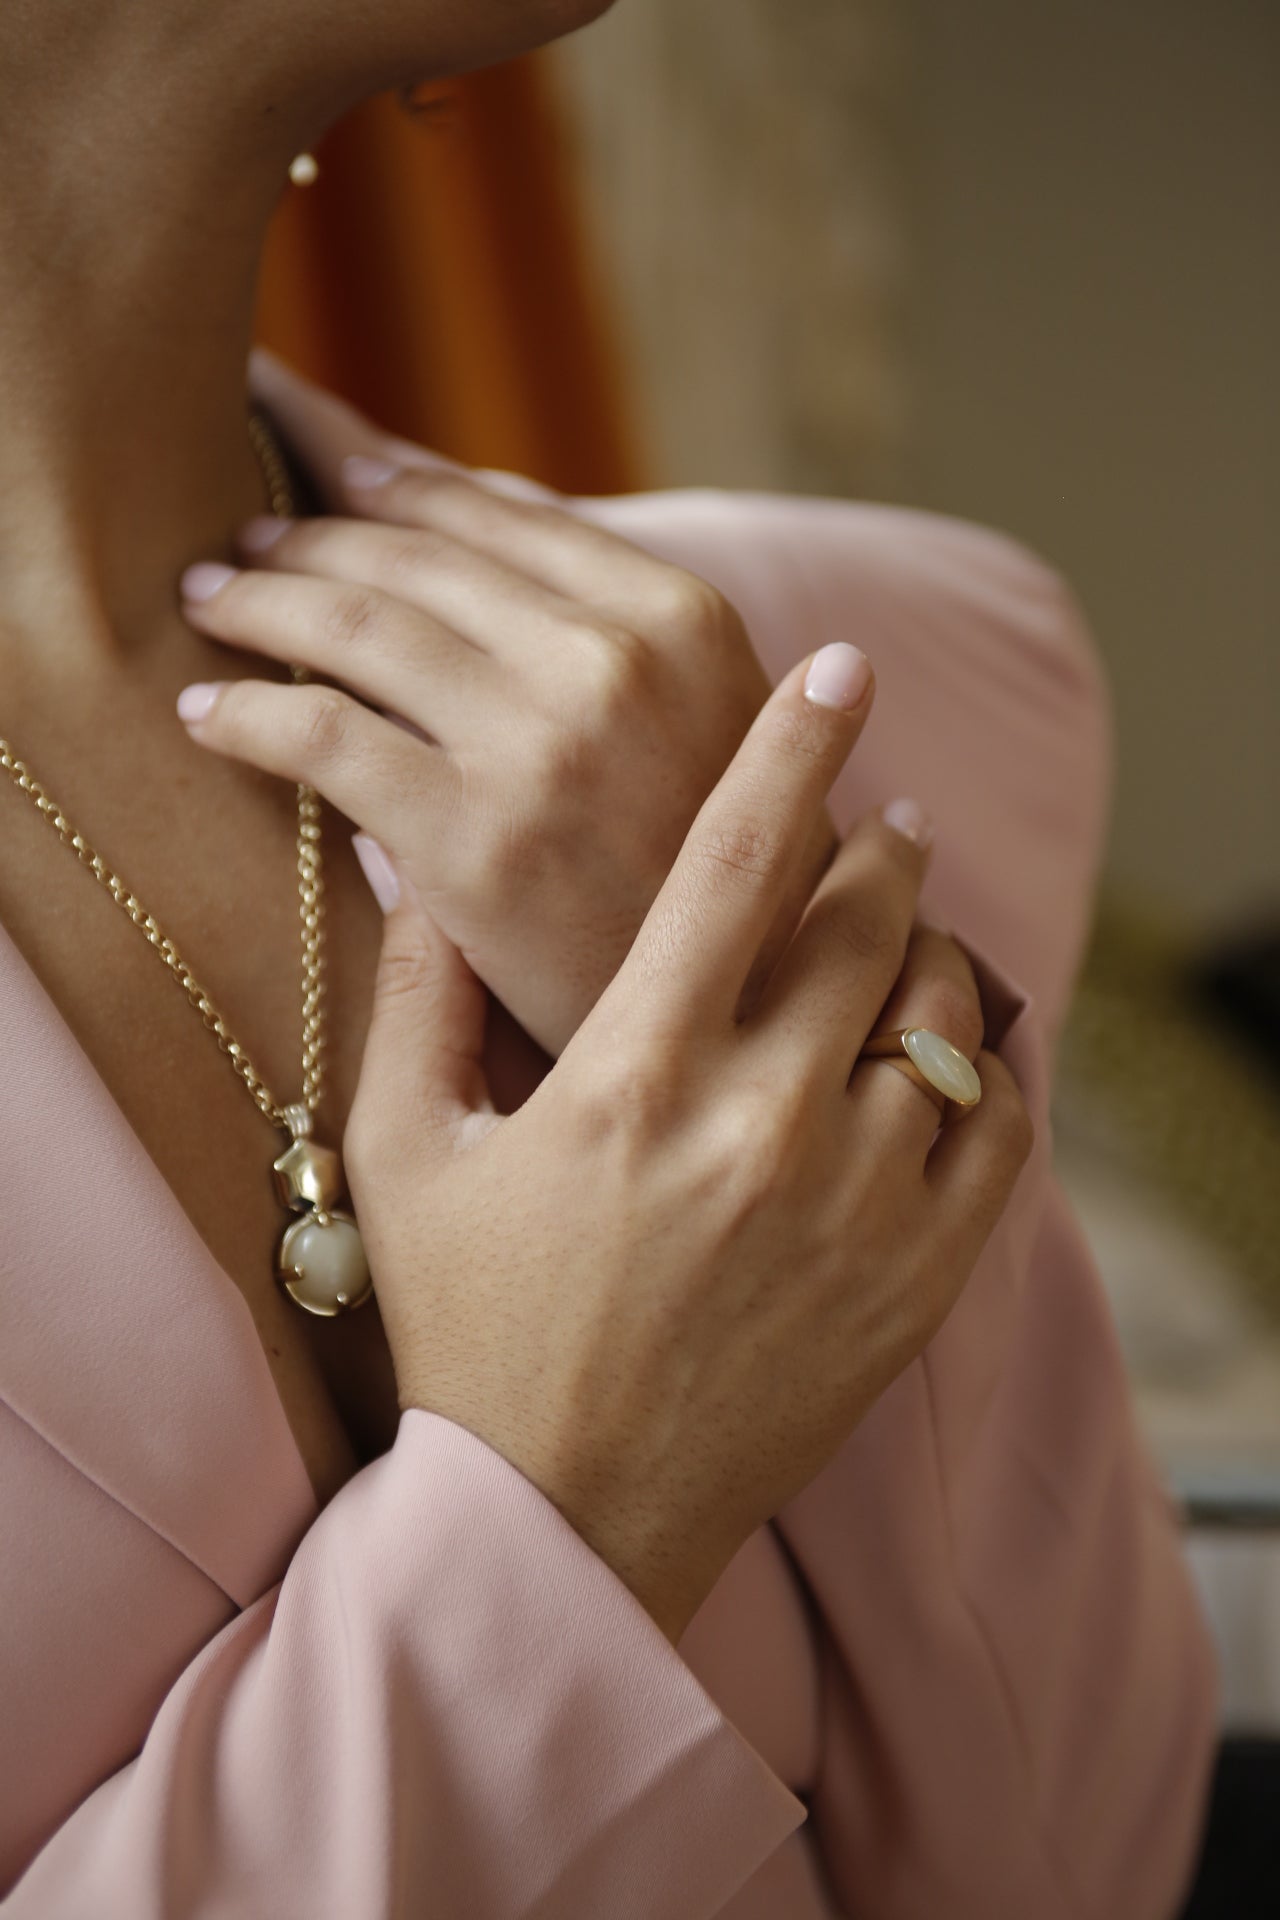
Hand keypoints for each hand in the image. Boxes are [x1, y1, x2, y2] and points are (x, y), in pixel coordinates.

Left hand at [176, 352, 836, 1056]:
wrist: (747, 1016)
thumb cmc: (717, 871)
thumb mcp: (718, 718)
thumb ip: (617, 622)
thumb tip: (485, 510)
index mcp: (678, 616)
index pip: (496, 509)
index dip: (389, 477)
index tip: (321, 465)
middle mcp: (613, 659)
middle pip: (413, 556)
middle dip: (306, 533)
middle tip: (239, 539)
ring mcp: (541, 743)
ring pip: (354, 624)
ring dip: (258, 597)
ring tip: (208, 597)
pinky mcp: (472, 837)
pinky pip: (320, 735)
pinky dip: (244, 711)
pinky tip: (201, 714)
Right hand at [341, 646, 1032, 1645]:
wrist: (566, 1517)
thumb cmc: (472, 1328)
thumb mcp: (404, 1155)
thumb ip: (419, 995)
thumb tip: (428, 863)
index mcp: (633, 1077)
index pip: (736, 861)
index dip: (790, 743)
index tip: (840, 665)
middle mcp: (761, 1125)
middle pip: (865, 916)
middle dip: (878, 845)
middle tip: (876, 823)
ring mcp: (856, 1206)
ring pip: (938, 1009)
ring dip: (922, 951)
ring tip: (892, 944)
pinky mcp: (916, 1280)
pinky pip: (996, 1126)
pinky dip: (978, 1067)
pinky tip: (938, 1055)